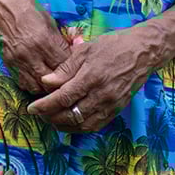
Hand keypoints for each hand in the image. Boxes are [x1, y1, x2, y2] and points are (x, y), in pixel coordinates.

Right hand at [0, 0, 70, 93]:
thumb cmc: (26, 6)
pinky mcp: (8, 62)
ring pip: (37, 86)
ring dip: (46, 85)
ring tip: (51, 80)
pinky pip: (22, 82)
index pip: (64, 64)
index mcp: (44, 40)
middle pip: (52, 80)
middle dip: (61, 80)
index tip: (73, 66)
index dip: (71, 67)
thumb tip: (70, 54)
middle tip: (65, 77)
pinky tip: (37, 78)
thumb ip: (58, 40)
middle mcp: (31, 53)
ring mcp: (18, 60)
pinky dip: (32, 84)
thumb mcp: (48, 20)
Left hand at [25, 29, 154, 131]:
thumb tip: (46, 82)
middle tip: (39, 114)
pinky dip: (81, 127)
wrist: (143, 52)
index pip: (63, 98)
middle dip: (51, 118)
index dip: (44, 105)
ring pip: (83, 125)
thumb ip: (65, 69)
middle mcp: (101, 95)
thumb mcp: (85, 50)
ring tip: (51, 120)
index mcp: (91, 77)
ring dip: (64, 126)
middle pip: (71, 115)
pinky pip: (96, 125)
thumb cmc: (113, 46)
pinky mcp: (117, 110)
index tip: (31, 108)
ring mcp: (111, 105)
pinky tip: (70, 123)